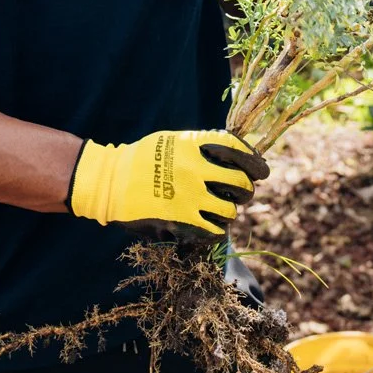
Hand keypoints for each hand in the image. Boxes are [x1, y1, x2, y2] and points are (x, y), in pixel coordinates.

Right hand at [68, 129, 267, 236]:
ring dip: (230, 211)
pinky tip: (213, 227)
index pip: (237, 149)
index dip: (254, 161)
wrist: (111, 180)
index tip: (261, 169)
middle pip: (241, 182)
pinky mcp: (181, 219)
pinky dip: (218, 230)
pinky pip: (214, 230)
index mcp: (194, 144)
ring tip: (223, 210)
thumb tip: (233, 154)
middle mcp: (196, 168)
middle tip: (242, 192)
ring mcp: (189, 195)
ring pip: (230, 210)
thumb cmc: (142, 159)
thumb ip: (200, 146)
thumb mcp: (172, 141)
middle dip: (246, 189)